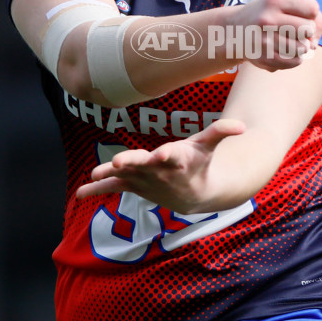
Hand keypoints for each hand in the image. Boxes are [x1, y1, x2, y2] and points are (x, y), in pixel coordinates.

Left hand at [77, 118, 245, 213]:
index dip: (168, 155)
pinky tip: (79, 193)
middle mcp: (160, 172)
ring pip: (126, 177)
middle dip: (133, 163)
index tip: (163, 154)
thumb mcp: (210, 145)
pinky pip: (113, 188)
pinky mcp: (133, 185)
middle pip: (145, 166)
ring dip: (111, 174)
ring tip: (95, 173)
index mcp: (179, 159)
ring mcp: (145, 180)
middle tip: (121, 162)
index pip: (174, 156)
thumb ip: (222, 131)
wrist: (195, 195)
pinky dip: (97, 190)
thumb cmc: (200, 163)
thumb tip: (242, 125)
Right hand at [234, 0, 321, 71]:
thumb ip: (307, 13)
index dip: (311, 13)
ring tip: (292, 42)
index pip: (312, 8)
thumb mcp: (281, 2)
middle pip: (309, 29)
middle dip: (308, 31)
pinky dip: (296, 57)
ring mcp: (264, 40)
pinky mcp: (264, 58)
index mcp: (274, 0)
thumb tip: (315, 44)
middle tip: (299, 31)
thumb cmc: (267, 14)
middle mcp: (267, 19)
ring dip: (302, 46)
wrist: (235, 30)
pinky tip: (287, 51)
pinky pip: (295, 61)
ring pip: (303, 48)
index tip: (302, 15)